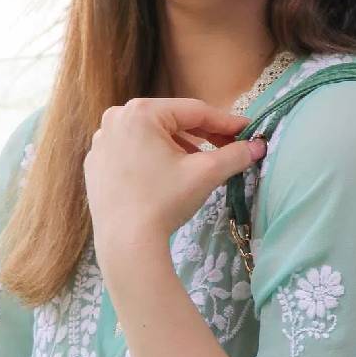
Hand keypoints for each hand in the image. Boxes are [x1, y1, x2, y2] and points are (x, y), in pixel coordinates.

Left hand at [83, 97, 266, 271]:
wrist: (125, 245)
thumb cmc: (165, 201)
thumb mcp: (206, 173)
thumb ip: (235, 154)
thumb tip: (260, 146)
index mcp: (141, 112)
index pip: (194, 111)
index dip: (225, 122)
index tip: (247, 131)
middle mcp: (116, 118)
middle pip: (171, 121)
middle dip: (202, 135)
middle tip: (229, 146)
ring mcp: (102, 141)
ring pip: (152, 136)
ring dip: (178, 145)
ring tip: (200, 162)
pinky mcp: (95, 163)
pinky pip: (132, 151)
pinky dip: (153, 157)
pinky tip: (168, 175)